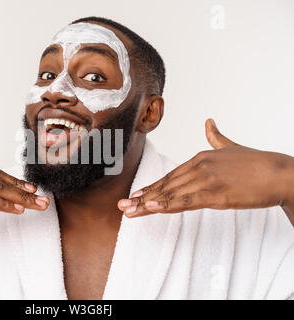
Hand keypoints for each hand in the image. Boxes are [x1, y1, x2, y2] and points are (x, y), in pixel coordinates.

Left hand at [118, 119, 293, 217]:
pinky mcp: (216, 193)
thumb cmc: (257, 163)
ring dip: (148, 204)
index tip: (136, 195)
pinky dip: (167, 205)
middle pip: (166, 185)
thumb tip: (208, 121)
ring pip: (171, 194)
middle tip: (123, 206)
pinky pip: (186, 201)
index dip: (152, 187)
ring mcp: (206, 180)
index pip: (170, 176)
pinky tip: (152, 208)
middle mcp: (199, 167)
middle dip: (142, 197)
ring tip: (130, 211)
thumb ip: (216, 137)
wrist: (280, 172)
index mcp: (200, 158)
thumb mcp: (231, 146)